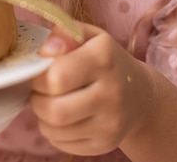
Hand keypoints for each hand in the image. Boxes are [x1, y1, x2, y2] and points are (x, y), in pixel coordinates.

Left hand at [30, 23, 152, 155]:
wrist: (140, 95)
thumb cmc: (105, 61)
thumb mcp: (90, 37)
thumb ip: (64, 32)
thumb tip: (44, 50)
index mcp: (103, 59)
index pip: (55, 77)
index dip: (38, 76)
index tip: (41, 72)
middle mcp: (112, 93)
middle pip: (53, 110)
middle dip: (36, 100)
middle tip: (41, 91)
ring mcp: (110, 123)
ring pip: (54, 129)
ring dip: (42, 116)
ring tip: (50, 102)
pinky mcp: (105, 144)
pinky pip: (61, 143)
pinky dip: (53, 131)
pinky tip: (63, 118)